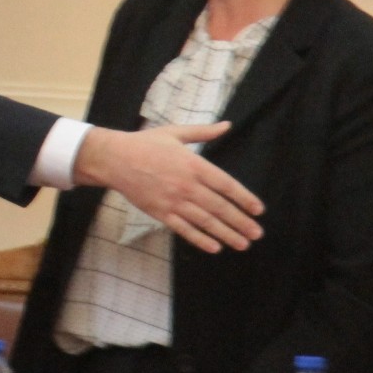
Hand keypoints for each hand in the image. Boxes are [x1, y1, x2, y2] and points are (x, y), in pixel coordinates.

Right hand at [75, 123, 263, 252]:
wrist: (114, 159)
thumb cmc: (145, 144)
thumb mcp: (176, 133)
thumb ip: (204, 132)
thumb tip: (227, 125)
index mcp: (193, 164)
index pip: (226, 185)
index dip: (244, 198)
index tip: (258, 210)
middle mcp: (186, 185)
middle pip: (219, 207)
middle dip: (240, 222)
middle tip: (256, 233)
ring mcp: (173, 201)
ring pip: (205, 221)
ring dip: (226, 234)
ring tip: (242, 243)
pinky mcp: (160, 213)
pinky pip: (184, 229)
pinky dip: (200, 239)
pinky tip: (214, 247)